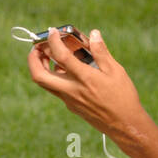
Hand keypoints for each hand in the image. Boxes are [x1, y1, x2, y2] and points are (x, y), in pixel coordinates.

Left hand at [26, 27, 148, 138]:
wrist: (125, 125)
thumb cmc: (123, 97)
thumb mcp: (116, 71)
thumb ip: (101, 52)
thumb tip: (94, 34)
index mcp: (84, 78)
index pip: (60, 56)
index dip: (53, 41)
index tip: (52, 31)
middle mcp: (71, 90)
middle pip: (39, 75)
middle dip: (33, 59)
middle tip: (37, 46)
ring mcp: (69, 100)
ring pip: (45, 83)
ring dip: (41, 67)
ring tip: (49, 54)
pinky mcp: (71, 106)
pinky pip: (56, 89)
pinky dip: (54, 76)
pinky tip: (66, 69)